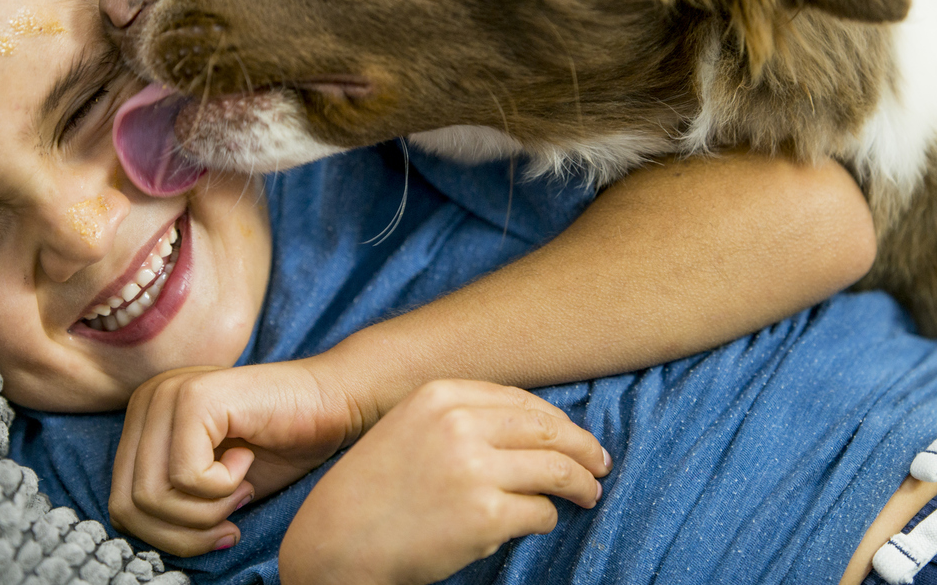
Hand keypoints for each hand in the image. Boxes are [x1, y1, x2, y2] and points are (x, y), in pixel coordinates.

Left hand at [109, 360, 362, 554]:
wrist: (335, 401)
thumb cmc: (281, 444)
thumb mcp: (210, 486)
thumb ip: (169, 504)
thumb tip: (143, 542)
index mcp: (143, 420)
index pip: (121, 506)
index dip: (169, 537)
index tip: (220, 530)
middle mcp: (147, 400)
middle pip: (129, 506)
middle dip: (186, 532)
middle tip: (232, 517)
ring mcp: (168, 394)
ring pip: (154, 496)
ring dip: (208, 511)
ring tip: (241, 487)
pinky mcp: (195, 398)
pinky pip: (187, 477)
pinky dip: (224, 487)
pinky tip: (248, 458)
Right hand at [279, 380, 610, 584]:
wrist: (338, 540)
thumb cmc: (373, 490)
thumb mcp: (409, 428)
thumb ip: (460, 418)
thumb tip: (532, 427)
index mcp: (441, 395)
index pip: (521, 401)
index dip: (557, 420)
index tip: (574, 435)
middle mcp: (459, 424)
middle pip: (549, 430)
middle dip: (583, 448)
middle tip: (599, 464)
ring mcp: (474, 469)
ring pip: (556, 469)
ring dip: (580, 484)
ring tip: (588, 494)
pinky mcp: (486, 515)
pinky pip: (540, 513)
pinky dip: (546, 519)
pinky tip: (538, 522)